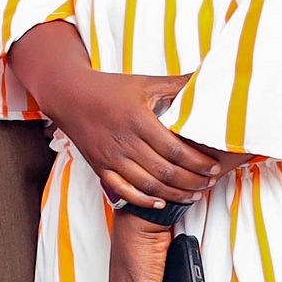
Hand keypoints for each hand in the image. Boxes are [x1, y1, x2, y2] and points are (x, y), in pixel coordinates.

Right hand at [7, 21, 219, 209]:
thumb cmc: (110, 87)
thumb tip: (208, 79)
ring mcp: (110, 157)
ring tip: (193, 194)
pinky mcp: (99, 166)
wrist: (67, 94)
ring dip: (174, 193)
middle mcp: (124, 142)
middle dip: (192, 181)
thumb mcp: (145, 82)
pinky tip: (161, 202)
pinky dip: (143, 200)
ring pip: (148, 185)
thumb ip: (178, 84)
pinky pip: (123, 190)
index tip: (214, 167)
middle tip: (210, 183)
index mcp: (138, 120)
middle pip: (165, 171)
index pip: (176, 150)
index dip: (198, 163)